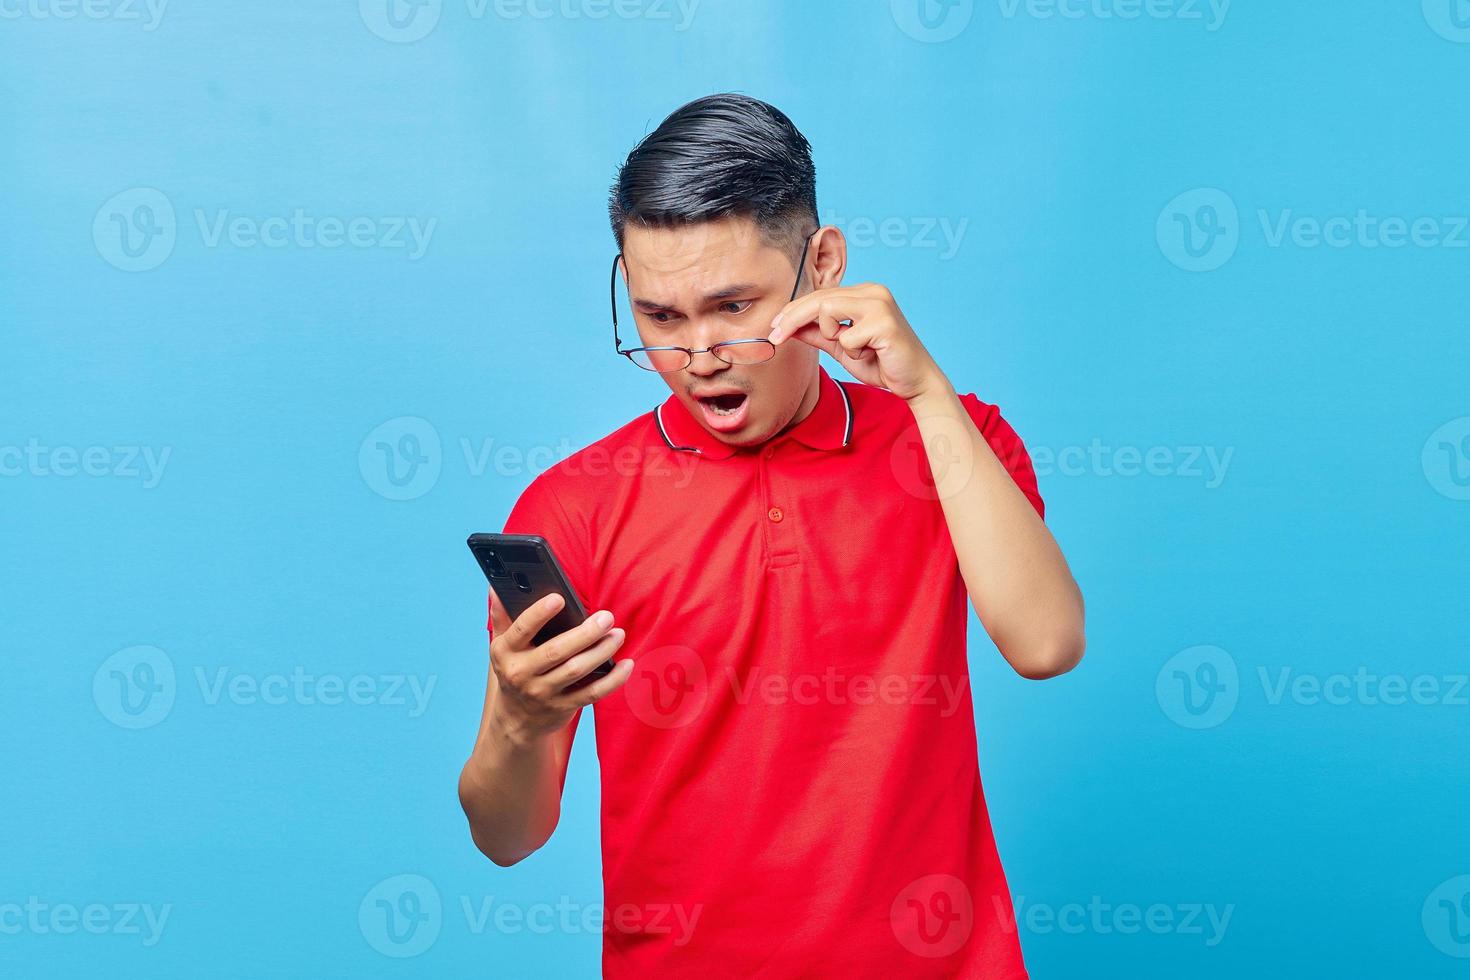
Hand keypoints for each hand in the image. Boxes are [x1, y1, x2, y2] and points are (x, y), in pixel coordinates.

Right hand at [488, 588, 632, 741]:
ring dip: (601, 651)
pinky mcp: (563, 707)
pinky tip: (626, 665)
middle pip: (556, 651)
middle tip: (606, 617)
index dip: (539, 613)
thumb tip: (496, 586)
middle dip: (585, 633)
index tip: (560, 598)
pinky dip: (612, 680)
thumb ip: (501, 615)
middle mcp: (521, 673)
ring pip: (576, 670)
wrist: (516, 719)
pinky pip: (592, 693)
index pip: (521, 630)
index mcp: (505, 651)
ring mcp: (543, 693)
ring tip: (618, 634)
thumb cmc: (514, 668)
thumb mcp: (502, 645)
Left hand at [768, 282, 947, 401]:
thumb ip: (818, 334)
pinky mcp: (884, 322)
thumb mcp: (841, 347)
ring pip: (828, 310)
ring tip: (854, 349)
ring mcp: (880, 304)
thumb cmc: (881, 363)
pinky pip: (846, 337)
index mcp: (863, 293)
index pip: (820, 295)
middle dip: (792, 319)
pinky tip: (870, 354)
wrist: (914, 382)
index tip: (774, 327)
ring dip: (832, 336)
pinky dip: (852, 352)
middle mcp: (873, 291)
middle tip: (774, 336)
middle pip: (819, 298)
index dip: (794, 311)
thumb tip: (788, 327)